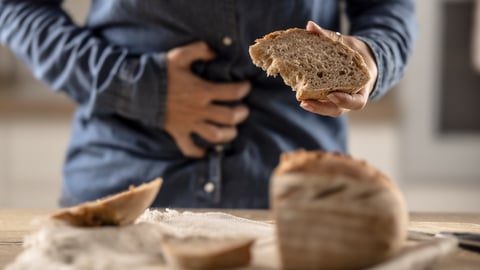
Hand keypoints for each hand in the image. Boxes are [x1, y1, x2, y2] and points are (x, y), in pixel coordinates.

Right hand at [165, 42, 250, 157]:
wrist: (135, 89)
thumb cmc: (159, 71)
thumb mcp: (179, 55)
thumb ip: (200, 50)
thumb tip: (215, 53)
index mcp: (202, 91)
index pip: (232, 92)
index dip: (243, 89)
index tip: (246, 86)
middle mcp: (198, 109)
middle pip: (229, 117)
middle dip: (241, 114)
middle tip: (243, 109)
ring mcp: (189, 123)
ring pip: (215, 135)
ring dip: (228, 134)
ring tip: (232, 130)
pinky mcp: (178, 132)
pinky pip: (189, 148)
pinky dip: (198, 152)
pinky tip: (206, 151)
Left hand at [299, 21, 377, 116]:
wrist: (359, 60)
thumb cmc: (355, 53)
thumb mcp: (347, 44)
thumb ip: (329, 37)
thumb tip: (310, 26)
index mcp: (362, 87)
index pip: (357, 102)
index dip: (345, 100)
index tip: (331, 94)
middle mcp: (351, 97)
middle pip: (338, 109)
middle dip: (322, 108)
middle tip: (305, 102)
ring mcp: (340, 100)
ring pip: (329, 109)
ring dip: (315, 107)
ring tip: (301, 102)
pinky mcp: (329, 98)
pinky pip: (322, 102)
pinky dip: (312, 99)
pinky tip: (299, 93)